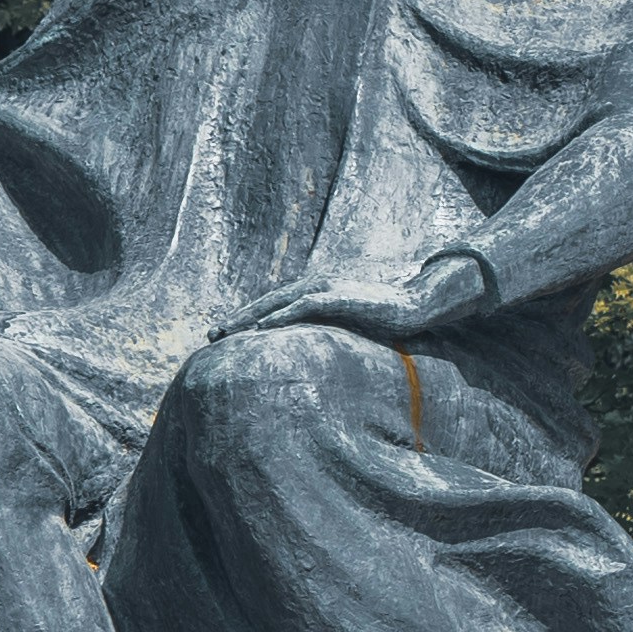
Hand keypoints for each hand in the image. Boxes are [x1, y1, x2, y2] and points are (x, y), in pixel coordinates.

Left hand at [236, 250, 494, 342]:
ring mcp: (326, 287)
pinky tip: (259, 330)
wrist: (420, 300)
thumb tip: (322, 348)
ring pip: (277, 303)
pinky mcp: (338, 296)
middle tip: (212, 335)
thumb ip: (334, 328)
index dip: (250, 317)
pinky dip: (277, 317)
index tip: (228, 333)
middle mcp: (317, 283)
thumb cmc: (391, 313)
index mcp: (319, 288)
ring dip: (248, 318)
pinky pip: (300, 307)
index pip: (277, 304)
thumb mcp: (354, 321)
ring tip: (225, 334)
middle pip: (268, 302)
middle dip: (239, 318)